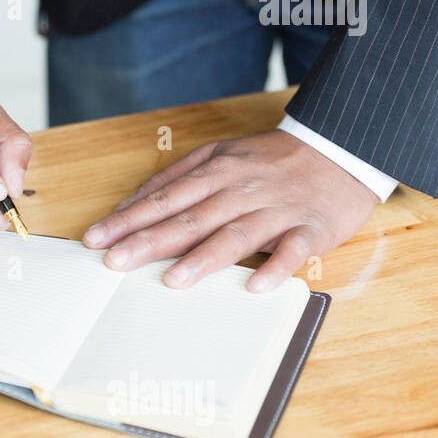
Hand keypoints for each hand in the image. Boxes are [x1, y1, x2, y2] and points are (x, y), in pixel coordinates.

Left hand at [81, 130, 378, 292]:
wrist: (341, 150)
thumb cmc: (269, 160)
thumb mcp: (219, 155)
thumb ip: (175, 178)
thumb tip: (130, 204)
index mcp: (215, 172)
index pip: (164, 199)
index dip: (128, 220)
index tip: (96, 239)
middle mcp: (240, 190)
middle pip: (190, 217)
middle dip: (150, 240)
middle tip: (115, 261)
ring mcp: (276, 210)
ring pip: (236, 234)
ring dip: (204, 258)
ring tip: (172, 279)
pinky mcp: (311, 229)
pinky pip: (292, 251)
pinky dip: (276, 268)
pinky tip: (256, 286)